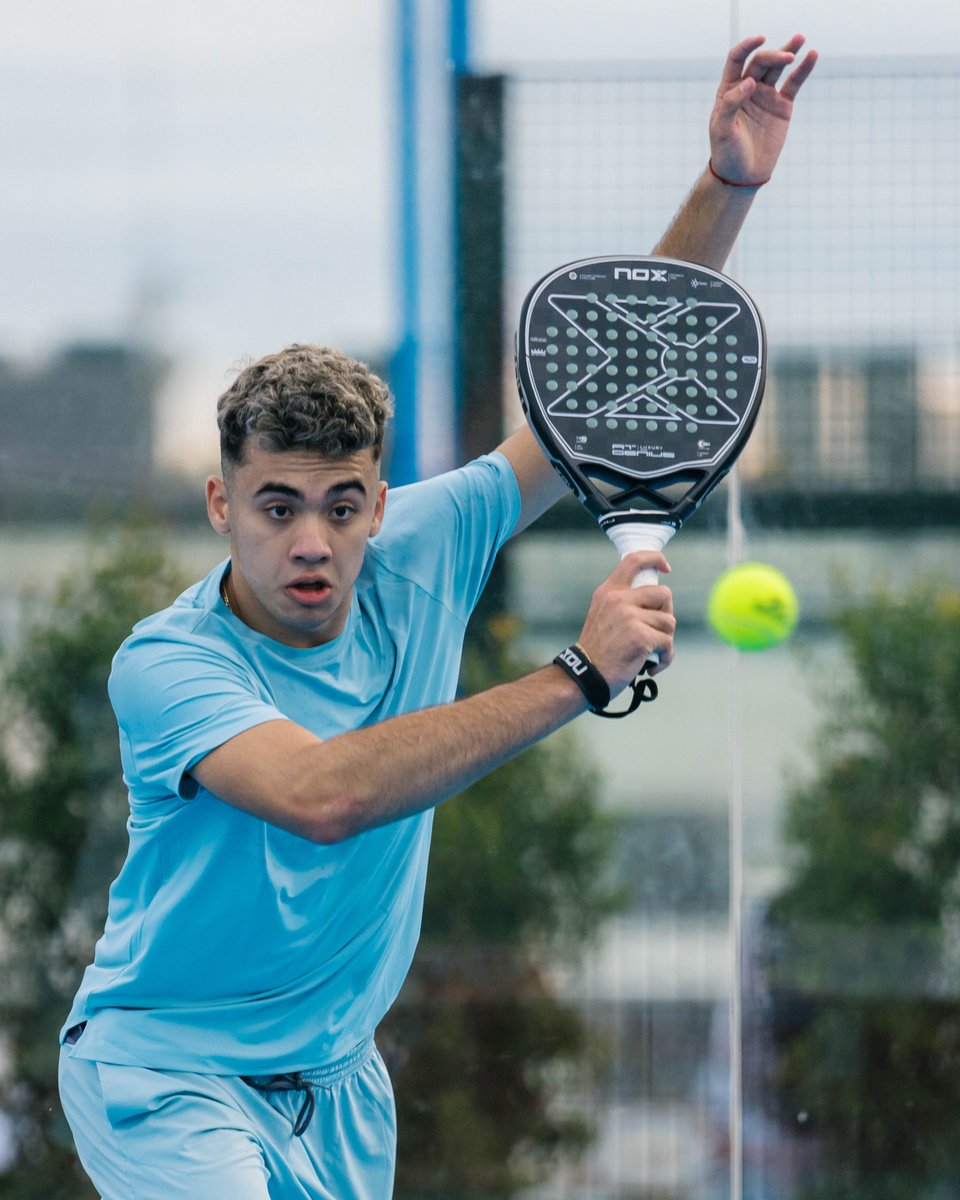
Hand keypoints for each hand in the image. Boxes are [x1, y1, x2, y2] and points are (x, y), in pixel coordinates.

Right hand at [576, 553, 675, 690]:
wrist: (585, 676)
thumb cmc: (598, 650)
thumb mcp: (602, 615)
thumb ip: (623, 602)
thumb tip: (657, 597)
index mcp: (609, 591)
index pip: (634, 561)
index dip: (655, 558)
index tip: (666, 567)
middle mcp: (618, 599)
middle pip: (664, 594)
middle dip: (666, 614)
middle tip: (656, 631)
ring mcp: (630, 617)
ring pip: (669, 622)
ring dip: (665, 640)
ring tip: (651, 653)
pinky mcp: (640, 637)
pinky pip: (668, 643)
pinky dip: (665, 658)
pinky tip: (652, 667)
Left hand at [709, 35, 817, 186]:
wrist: (743, 176)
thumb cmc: (726, 153)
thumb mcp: (721, 130)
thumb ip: (730, 104)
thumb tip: (750, 82)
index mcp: (729, 90)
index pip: (737, 59)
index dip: (747, 46)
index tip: (759, 39)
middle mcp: (747, 88)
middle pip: (760, 62)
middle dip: (773, 56)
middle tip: (787, 58)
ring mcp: (766, 95)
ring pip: (778, 67)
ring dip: (788, 51)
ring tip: (800, 39)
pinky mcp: (782, 106)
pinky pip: (794, 83)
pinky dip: (803, 69)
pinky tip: (812, 55)